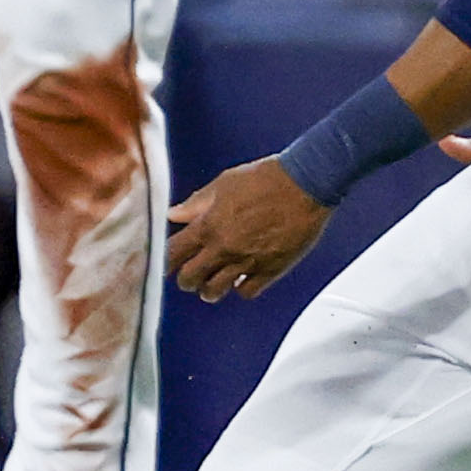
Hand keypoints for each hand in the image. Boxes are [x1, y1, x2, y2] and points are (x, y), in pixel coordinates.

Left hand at [164, 156, 331, 301]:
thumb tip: (174, 214)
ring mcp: (247, 261)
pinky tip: (241, 278)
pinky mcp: (270, 269)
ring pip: (214, 291)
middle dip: (185, 278)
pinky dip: (241, 288)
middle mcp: (224, 247)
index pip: (172, 254)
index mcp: (208, 225)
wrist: (306, 184)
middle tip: (190, 273)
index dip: (165, 260)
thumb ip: (196, 203)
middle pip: (189, 279)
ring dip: (209, 289)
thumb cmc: (266, 179)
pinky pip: (246, 292)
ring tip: (212, 282)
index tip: (165, 262)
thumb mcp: (223, 183)